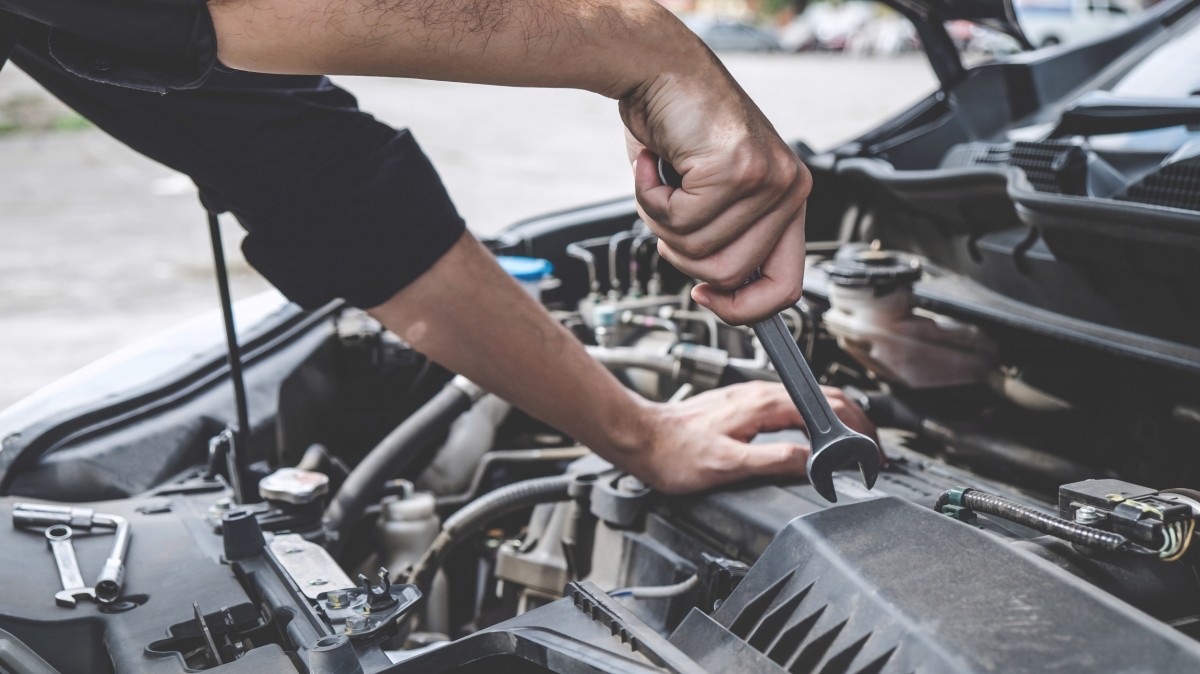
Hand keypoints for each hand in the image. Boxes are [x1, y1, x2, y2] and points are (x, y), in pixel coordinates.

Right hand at [620, 61, 811, 324]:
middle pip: (732, 275)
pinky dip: (649, 197)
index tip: (705, 296)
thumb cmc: (675, 125)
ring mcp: (767, 179)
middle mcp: (789, 188)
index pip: (787, 286)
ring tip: (659, 180)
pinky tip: (652, 163)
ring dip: (660, 221)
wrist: (656, 66)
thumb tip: (719, 289)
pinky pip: (680, 220)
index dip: (743, 308)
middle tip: (665, 212)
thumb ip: (724, 236)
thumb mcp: (710, 193)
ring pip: (700, 250)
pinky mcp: (736, 168)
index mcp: (789, 197)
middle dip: (682, 254)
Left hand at [625, 382, 877, 494]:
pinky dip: (817, 419)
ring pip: (811, 400)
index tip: (870, 452)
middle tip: (872, 451)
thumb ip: (773, 460)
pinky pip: (793, 406)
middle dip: (858, 423)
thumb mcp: (728, 466)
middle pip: (826, 399)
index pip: (828, 408)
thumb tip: (811, 462)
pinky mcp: (744, 404)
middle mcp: (761, 394)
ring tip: (854, 445)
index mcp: (764, 405)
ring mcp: (753, 397)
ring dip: (839, 420)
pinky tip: (816, 435)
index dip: (857, 430)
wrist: (642, 438)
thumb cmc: (674, 453)